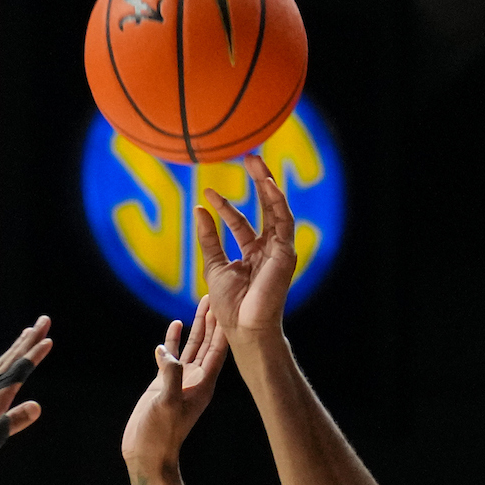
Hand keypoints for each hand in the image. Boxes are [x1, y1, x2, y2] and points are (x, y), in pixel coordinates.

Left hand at [0, 317, 53, 476]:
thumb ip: (11, 424)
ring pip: (1, 363)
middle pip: (11, 359)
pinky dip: (3, 362)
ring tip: (27, 332)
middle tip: (44, 319)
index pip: (18, 372)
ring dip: (16, 347)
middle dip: (29, 340)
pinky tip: (4, 364)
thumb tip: (37, 407)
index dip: (34, 356)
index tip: (48, 339)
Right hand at [120, 297, 227, 484]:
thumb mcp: (166, 404)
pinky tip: (174, 325)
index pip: (218, 349)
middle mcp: (197, 379)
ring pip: (193, 345)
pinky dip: (174, 339)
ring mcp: (182, 380)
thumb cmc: (159, 435)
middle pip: (210, 342)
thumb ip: (170, 377)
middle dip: (215, 318)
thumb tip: (167, 353)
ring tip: (202, 301)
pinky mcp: (166, 383)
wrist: (147, 454)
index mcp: (203, 383)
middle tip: (220, 291)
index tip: (230, 303)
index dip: (224, 325)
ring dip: (198, 324)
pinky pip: (173, 355)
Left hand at [197, 157, 297, 341]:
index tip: (208, 191)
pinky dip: (277, 201)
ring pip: (277, 208)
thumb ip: (208, 237)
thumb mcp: (214, 265)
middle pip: (266, 208)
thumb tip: (198, 208)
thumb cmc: (230, 305)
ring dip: (268, 183)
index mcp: (253, 253)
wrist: (243, 328)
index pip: (241, 222)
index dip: (226, 206)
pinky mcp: (286, 252)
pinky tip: (267, 183)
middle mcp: (269, 248)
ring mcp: (279, 249)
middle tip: (247, 157)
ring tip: (255, 160)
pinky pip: (285, 221)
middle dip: (258, 181)